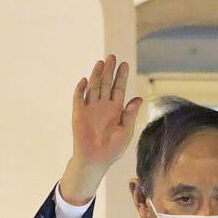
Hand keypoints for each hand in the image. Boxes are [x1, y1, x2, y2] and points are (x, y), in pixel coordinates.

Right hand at [59, 56, 141, 205]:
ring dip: (96, 75)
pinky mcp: (78, 113)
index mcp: (116, 109)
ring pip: (93, 87)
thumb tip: (138, 98)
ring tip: (100, 63)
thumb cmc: (113, 149)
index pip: (118, 88)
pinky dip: (80, 89)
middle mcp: (103, 105)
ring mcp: (90, 108)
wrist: (96, 160)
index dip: (121, 77)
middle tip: (111, 57)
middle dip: (109, 71)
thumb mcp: (126, 131)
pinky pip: (79, 98)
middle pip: (106, 84)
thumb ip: (130, 115)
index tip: (124, 64)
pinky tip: (84, 80)